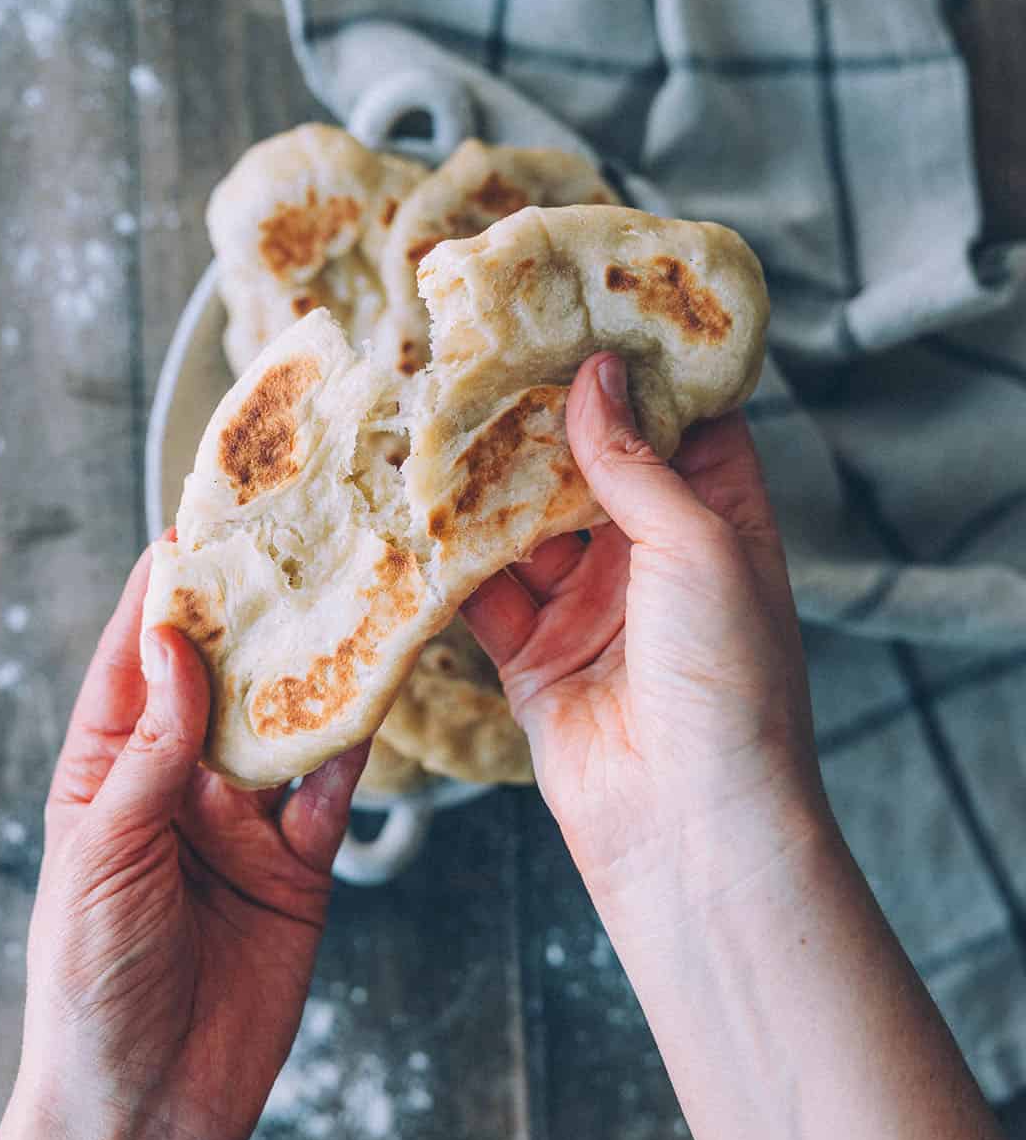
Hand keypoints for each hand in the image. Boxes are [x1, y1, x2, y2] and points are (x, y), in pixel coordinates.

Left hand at [0, 545, 366, 1139]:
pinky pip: (330, 795)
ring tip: (345, 605)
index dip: (159, 601)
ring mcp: (240, 824)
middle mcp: (176, 787)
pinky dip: (353, 751)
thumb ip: (148, 753)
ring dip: (310, 673)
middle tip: (290, 551)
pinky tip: (375, 699)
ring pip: (283, 728)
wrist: (149, 1102)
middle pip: (219, 683)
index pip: (133, 667)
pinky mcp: (296, 867)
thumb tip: (175, 647)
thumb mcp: (102, 853)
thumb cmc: (92, 979)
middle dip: (249, 621)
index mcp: (107, 774)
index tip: (191, 532)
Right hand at [463, 353, 826, 920]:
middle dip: (539, 417)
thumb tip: (596, 372)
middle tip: (483, 351)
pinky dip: (450, 561)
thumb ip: (635, 461)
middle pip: (589, 465)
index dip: (637, 367)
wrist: (688, 829)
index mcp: (719, 523)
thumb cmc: (727, 682)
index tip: (581, 309)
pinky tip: (413, 512)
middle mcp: (654, 559)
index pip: (681, 423)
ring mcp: (591, 607)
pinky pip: (484, 593)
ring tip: (433, 416)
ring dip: (484, 483)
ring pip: (525, 524)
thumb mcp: (697, 546)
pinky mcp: (535, 656)